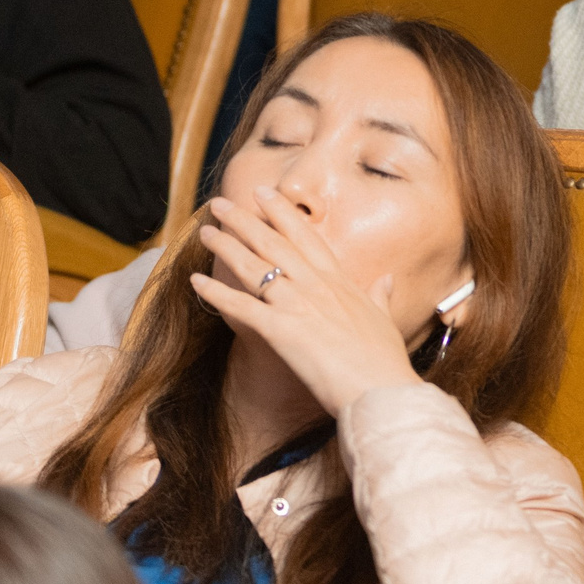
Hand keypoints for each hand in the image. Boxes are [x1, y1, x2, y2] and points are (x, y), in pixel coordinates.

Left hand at [189, 187, 435, 417]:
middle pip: (274, 243)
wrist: (381, 389)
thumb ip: (380, 296)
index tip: (265, 193)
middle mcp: (316, 286)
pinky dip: (217, 294)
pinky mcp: (282, 331)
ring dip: (226, 247)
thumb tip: (387, 279)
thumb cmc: (384, 360)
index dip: (283, 214)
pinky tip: (196, 283)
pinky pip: (242, 307)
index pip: (307, 237)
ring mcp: (298, 305)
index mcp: (340, 282)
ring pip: (255, 267)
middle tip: (221, 202)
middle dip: (245, 220)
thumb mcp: (384, 320)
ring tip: (204, 232)